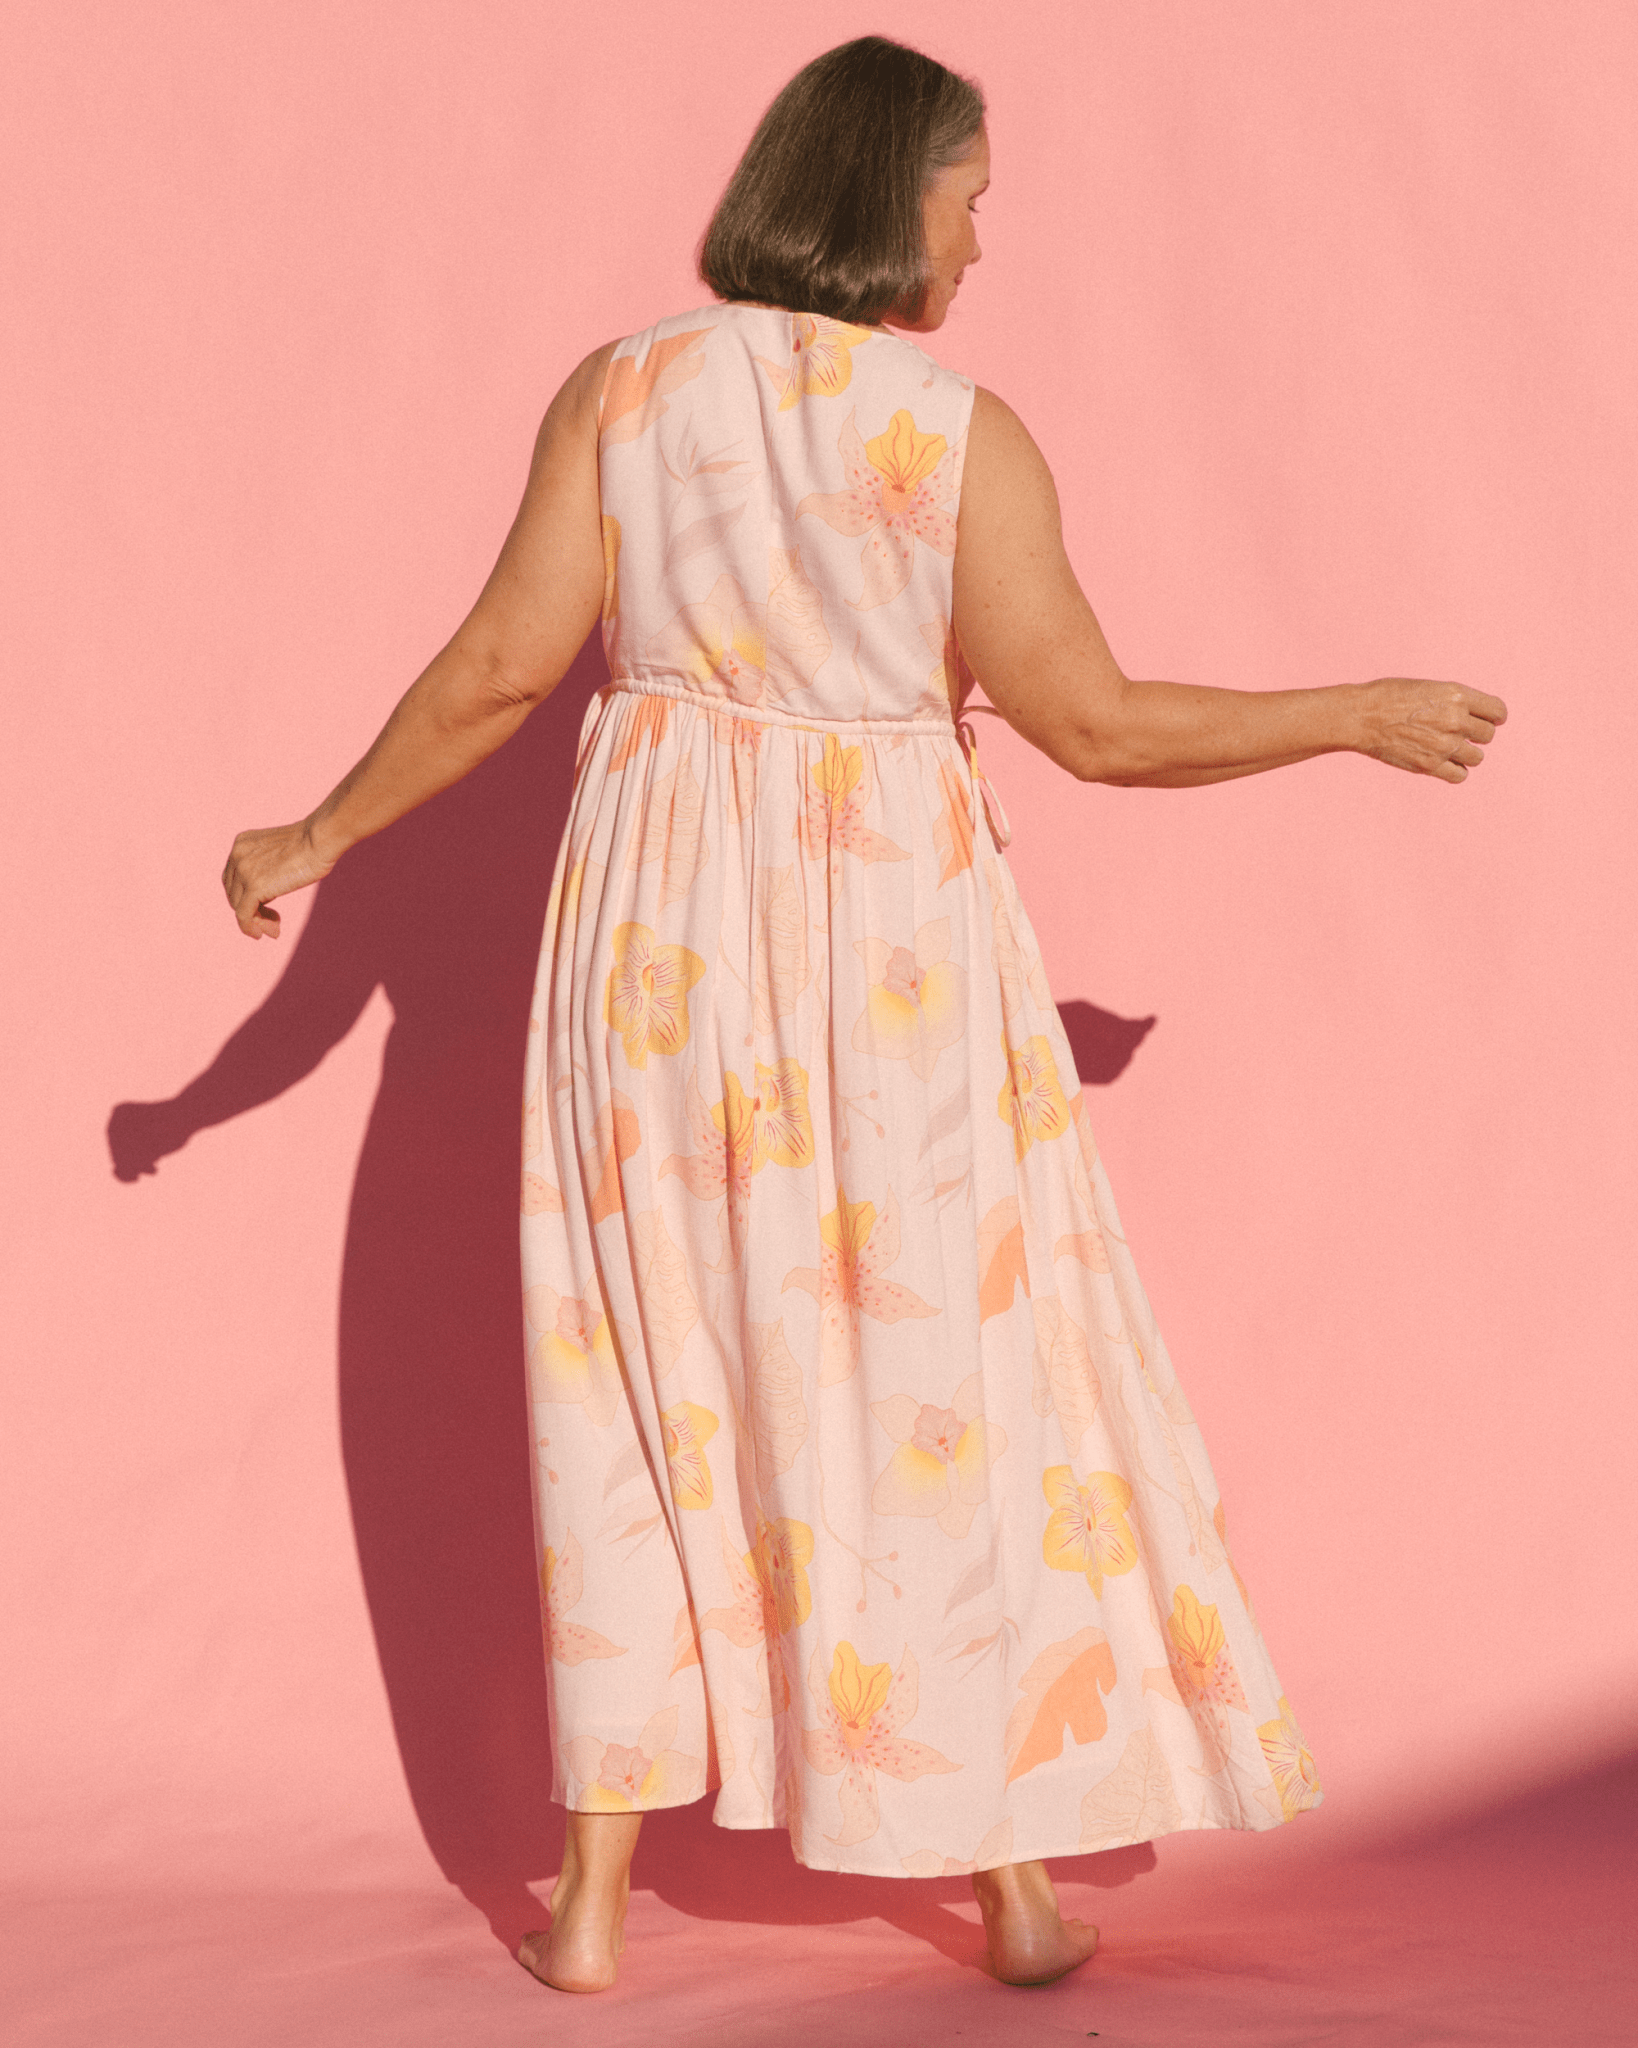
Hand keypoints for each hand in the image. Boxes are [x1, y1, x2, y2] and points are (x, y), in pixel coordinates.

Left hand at [221, 820, 336, 937]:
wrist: (319, 839)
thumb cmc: (312, 844)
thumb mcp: (280, 853)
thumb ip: (268, 866)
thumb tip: (269, 888)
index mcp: (241, 844)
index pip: (234, 879)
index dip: (246, 897)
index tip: (269, 908)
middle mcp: (237, 856)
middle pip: (234, 894)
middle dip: (252, 912)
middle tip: (274, 924)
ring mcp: (243, 871)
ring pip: (238, 907)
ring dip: (256, 922)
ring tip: (275, 930)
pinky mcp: (254, 887)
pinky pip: (244, 916)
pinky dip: (250, 928)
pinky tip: (265, 934)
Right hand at [1354, 677, 1507, 782]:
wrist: (1360, 717)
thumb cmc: (1389, 697)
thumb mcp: (1429, 687)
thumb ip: (1455, 701)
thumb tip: (1474, 718)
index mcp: (1457, 695)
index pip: (1498, 711)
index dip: (1494, 716)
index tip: (1487, 719)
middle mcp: (1455, 720)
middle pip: (1488, 735)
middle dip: (1476, 734)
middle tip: (1457, 732)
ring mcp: (1443, 745)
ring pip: (1477, 757)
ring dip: (1466, 753)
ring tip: (1447, 747)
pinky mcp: (1429, 766)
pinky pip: (1460, 775)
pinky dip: (1455, 771)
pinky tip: (1443, 763)